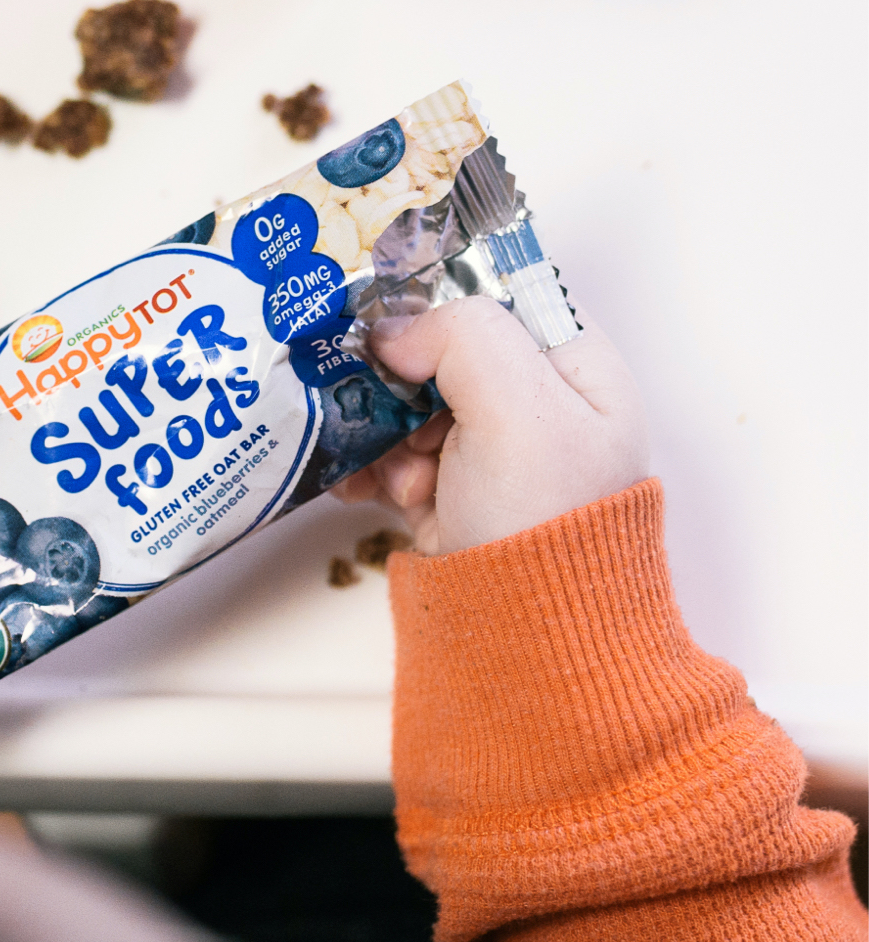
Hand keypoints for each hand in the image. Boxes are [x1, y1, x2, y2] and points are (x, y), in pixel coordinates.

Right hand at [334, 298, 648, 554]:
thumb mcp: (517, 408)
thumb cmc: (544, 528)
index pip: (505, 294)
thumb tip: (396, 329)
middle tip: (386, 407)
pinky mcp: (456, 499)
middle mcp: (541, 408)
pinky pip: (396, 459)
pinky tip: (363, 489)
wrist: (529, 648)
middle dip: (404, 380)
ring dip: (386, 434)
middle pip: (448, 352)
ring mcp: (495, 458)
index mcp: (579, 371)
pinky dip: (372, 470)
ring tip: (399, 476)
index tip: (387, 308)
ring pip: (412, 407)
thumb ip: (461, 337)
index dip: (443, 293)